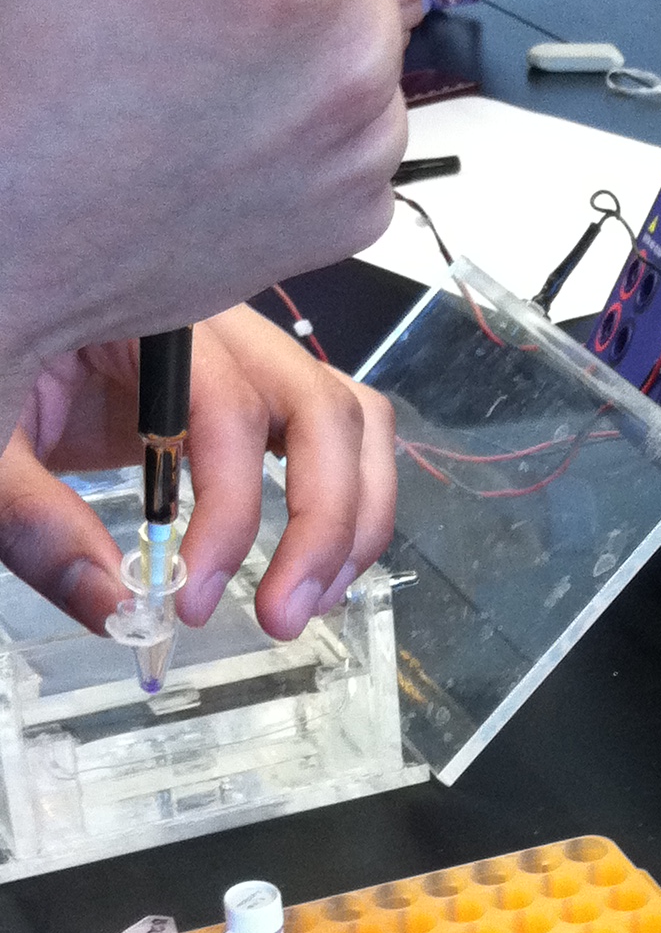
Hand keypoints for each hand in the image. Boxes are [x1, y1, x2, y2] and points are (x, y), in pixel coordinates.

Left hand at [0, 307, 396, 641]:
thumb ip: (36, 521)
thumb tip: (116, 610)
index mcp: (150, 317)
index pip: (229, 408)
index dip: (228, 513)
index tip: (190, 597)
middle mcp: (220, 325)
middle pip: (323, 407)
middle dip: (324, 523)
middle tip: (283, 616)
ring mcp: (246, 355)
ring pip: (352, 418)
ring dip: (353, 516)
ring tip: (311, 600)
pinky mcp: (252, 391)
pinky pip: (333, 429)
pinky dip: (345, 497)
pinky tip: (313, 564)